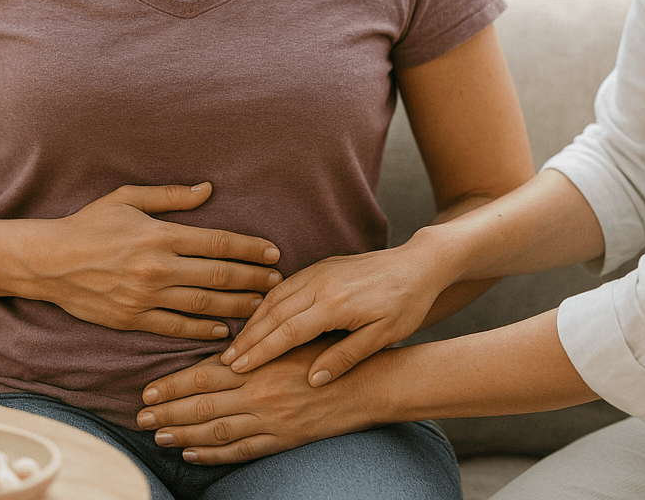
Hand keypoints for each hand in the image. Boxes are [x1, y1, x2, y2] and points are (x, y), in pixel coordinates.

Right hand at [36, 182, 281, 337]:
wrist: (48, 261)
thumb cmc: (90, 223)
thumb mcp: (129, 198)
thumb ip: (172, 196)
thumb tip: (209, 190)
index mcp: (160, 235)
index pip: (217, 243)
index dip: (249, 249)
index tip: (272, 253)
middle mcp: (157, 268)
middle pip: (218, 276)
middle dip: (252, 280)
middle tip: (277, 282)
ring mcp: (145, 297)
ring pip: (202, 304)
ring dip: (236, 306)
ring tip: (261, 307)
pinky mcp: (132, 320)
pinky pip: (175, 327)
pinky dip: (202, 330)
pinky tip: (223, 330)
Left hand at [136, 343, 375, 463]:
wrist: (365, 382)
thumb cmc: (327, 351)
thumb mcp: (290, 339)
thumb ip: (255, 347)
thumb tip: (220, 352)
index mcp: (258, 365)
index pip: (204, 376)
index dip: (174, 384)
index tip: (149, 388)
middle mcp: (258, 394)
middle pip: (202, 406)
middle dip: (168, 411)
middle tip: (140, 416)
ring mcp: (269, 421)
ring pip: (216, 431)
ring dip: (184, 435)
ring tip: (159, 435)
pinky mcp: (282, 440)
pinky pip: (241, 451)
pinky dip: (214, 454)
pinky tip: (193, 455)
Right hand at [219, 238, 445, 384]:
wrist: (418, 264)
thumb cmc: (406, 304)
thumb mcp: (383, 336)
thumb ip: (346, 357)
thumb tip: (313, 380)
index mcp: (335, 304)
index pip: (287, 332)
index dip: (261, 352)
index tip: (238, 369)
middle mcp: (321, 283)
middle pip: (274, 313)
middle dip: (249, 338)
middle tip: (226, 361)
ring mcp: (320, 270)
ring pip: (276, 296)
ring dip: (254, 320)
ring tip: (237, 344)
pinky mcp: (322, 265)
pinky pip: (287, 285)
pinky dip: (268, 303)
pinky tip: (261, 317)